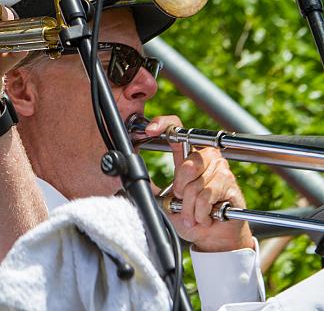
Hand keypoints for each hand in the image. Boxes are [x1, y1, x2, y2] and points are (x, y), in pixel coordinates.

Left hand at [145, 115, 254, 251]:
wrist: (214, 236)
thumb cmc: (191, 215)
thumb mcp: (165, 199)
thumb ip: (151, 185)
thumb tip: (131, 175)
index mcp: (189, 156)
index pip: (178, 130)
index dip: (164, 125)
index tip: (150, 131)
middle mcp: (207, 157)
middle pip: (187, 165)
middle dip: (181, 189)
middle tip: (182, 200)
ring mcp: (221, 169)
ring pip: (196, 186)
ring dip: (190, 206)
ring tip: (194, 212)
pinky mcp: (230, 185)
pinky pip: (206, 197)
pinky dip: (200, 212)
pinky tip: (205, 216)